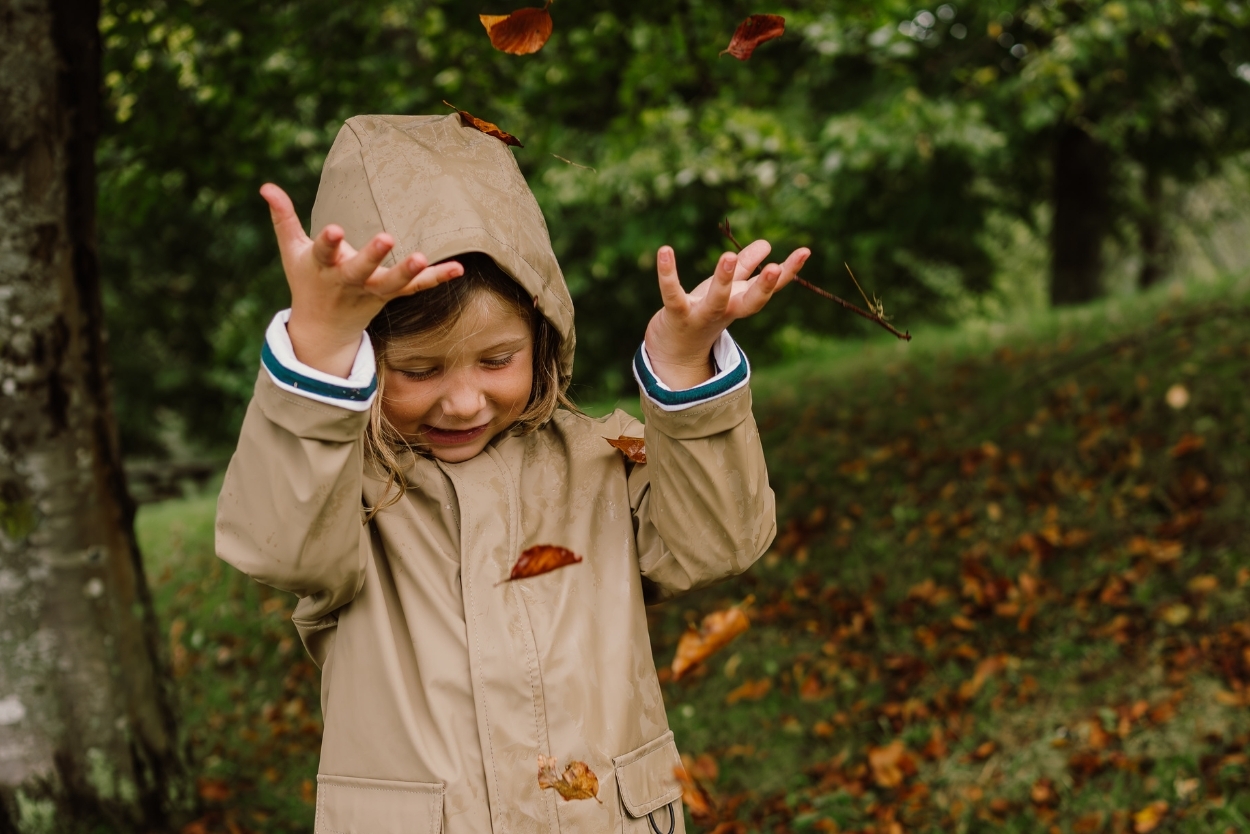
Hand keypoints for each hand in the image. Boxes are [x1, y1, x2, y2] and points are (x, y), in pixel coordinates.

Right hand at [260, 183, 463, 376]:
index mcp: (322, 268)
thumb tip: (265, 186)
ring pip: (392, 284)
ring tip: (423, 257)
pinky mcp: (390, 296)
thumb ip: (283, 219)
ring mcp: (371, 291)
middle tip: (387, 237)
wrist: (324, 329)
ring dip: (407, 272)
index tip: (333, 228)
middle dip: (371, 256)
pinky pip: (415, 288)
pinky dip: (436, 279)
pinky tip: (458, 269)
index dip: (328, 242)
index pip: (323, 252)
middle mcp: (348, 282)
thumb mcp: (292, 252)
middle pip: (360, 270)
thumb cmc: (307, 280)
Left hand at [644, 240, 809, 389]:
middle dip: (763, 286)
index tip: (805, 251)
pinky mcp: (677, 314)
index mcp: (742, 303)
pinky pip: (672, 294)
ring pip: (716, 300)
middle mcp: (727, 311)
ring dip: (723, 280)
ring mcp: (702, 315)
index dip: (789, 271)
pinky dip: (668, 274)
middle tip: (773, 267)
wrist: (675, 349)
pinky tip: (665, 250)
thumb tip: (766, 244)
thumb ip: (745, 267)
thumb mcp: (727, 289)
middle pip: (750, 302)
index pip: (771, 287)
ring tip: (728, 256)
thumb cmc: (704, 312)